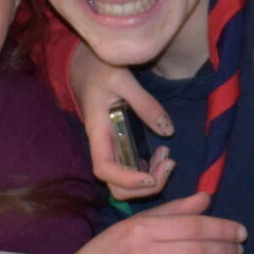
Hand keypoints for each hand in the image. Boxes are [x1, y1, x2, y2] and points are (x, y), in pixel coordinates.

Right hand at [56, 193, 246, 253]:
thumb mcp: (136, 223)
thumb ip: (173, 211)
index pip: (194, 227)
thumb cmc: (110, 250)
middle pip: (198, 251)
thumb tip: (206, 199)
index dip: (223, 229)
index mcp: (141, 229)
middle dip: (225, 249)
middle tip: (239, 249)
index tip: (240, 231)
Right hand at [71, 45, 174, 200]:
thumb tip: (167, 130)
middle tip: (168, 164)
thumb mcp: (122, 78)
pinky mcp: (118, 146)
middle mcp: (102, 146)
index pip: (104, 168)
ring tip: (167, 158)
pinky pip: (131, 171)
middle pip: (116, 186)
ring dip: (150, 180)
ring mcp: (110, 149)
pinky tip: (161, 154)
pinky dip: (149, 171)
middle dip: (144, 186)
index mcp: (97, 132)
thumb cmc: (98, 69)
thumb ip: (145, 103)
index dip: (126, 180)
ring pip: (125, 183)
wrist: (85, 66)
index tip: (151, 177)